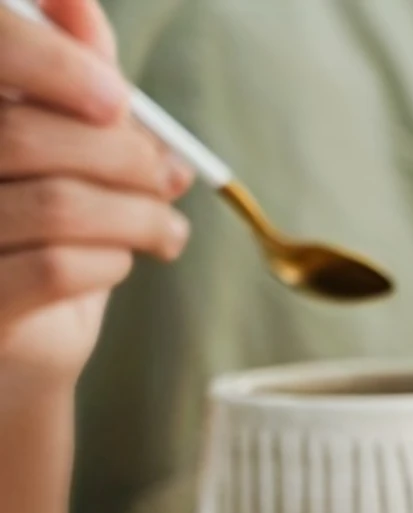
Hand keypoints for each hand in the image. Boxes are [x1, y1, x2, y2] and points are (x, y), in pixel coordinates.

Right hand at [0, 0, 191, 389]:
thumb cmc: (31, 232)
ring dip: (136, 216)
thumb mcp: (58, 146)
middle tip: (170, 177)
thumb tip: (78, 4)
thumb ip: (66, 70)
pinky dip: (109, 262)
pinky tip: (120, 262)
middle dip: (123, 156)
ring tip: (166, 230)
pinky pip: (54, 269)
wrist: (11, 350)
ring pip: (55, 206)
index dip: (50, 60)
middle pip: (27, 134)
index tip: (117, 97)